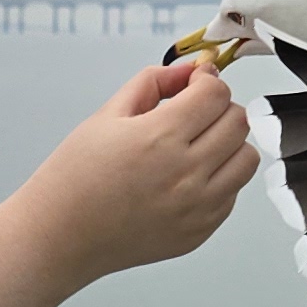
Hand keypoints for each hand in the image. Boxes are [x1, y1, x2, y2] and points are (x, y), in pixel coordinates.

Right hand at [7, 60, 257, 285]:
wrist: (60, 236)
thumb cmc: (75, 178)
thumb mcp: (106, 115)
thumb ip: (154, 83)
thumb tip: (190, 70)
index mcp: (160, 138)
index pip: (216, 93)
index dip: (206, 80)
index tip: (194, 82)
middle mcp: (185, 174)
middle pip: (238, 122)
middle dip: (219, 107)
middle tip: (193, 112)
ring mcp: (197, 207)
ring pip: (246, 158)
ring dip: (228, 143)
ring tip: (197, 144)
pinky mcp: (199, 231)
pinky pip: (232, 193)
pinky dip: (219, 178)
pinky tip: (187, 176)